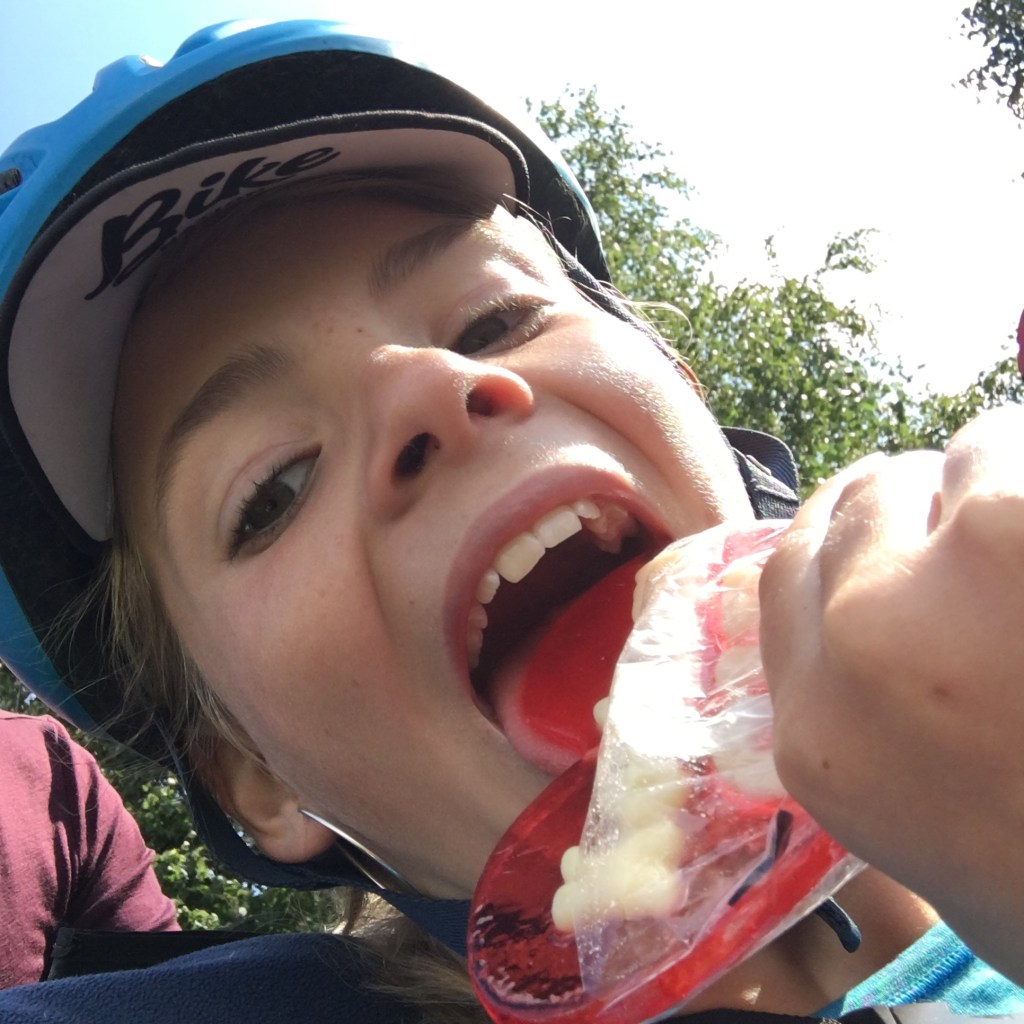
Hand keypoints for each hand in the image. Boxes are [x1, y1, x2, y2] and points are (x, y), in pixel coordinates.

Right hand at [759, 405, 1023, 977]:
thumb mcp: (912, 816)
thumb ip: (856, 708)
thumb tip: (850, 606)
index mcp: (821, 733)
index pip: (786, 573)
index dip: (835, 529)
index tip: (881, 512)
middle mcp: (858, 646)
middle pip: (862, 504)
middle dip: (922, 502)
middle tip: (987, 525)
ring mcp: (949, 579)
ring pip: (960, 459)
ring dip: (1004, 482)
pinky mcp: (1021, 526)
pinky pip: (1016, 446)